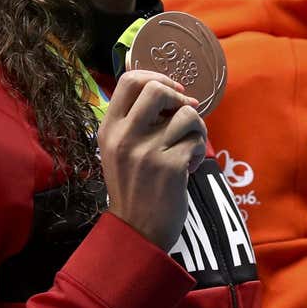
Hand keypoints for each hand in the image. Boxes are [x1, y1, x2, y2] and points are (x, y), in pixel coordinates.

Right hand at [97, 69, 204, 248]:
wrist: (137, 231)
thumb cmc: (132, 187)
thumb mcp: (119, 150)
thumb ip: (134, 120)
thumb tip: (165, 88)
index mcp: (109, 129)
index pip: (129, 81)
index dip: (156, 76)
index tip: (171, 90)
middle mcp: (125, 136)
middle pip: (157, 88)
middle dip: (178, 96)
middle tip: (184, 112)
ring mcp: (147, 151)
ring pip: (186, 113)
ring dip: (196, 127)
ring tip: (188, 145)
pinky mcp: (171, 166)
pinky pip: (196, 140)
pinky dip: (197, 152)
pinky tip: (187, 167)